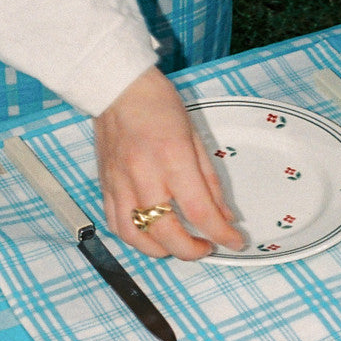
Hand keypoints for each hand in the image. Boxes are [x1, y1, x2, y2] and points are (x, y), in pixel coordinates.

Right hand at [93, 67, 244, 259]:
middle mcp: (144, 176)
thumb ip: (210, 181)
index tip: (235, 242)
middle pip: (167, 233)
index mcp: (173, 159)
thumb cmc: (159, 106)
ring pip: (137, 237)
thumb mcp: (196, 138)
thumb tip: (224, 215)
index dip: (221, 234)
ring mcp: (120, 184)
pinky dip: (136, 239)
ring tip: (179, 245)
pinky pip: (116, 226)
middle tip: (207, 246)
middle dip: (192, 250)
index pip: (200, 210)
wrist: (117, 89)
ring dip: (161, 251)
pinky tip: (151, 235)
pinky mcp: (105, 187)